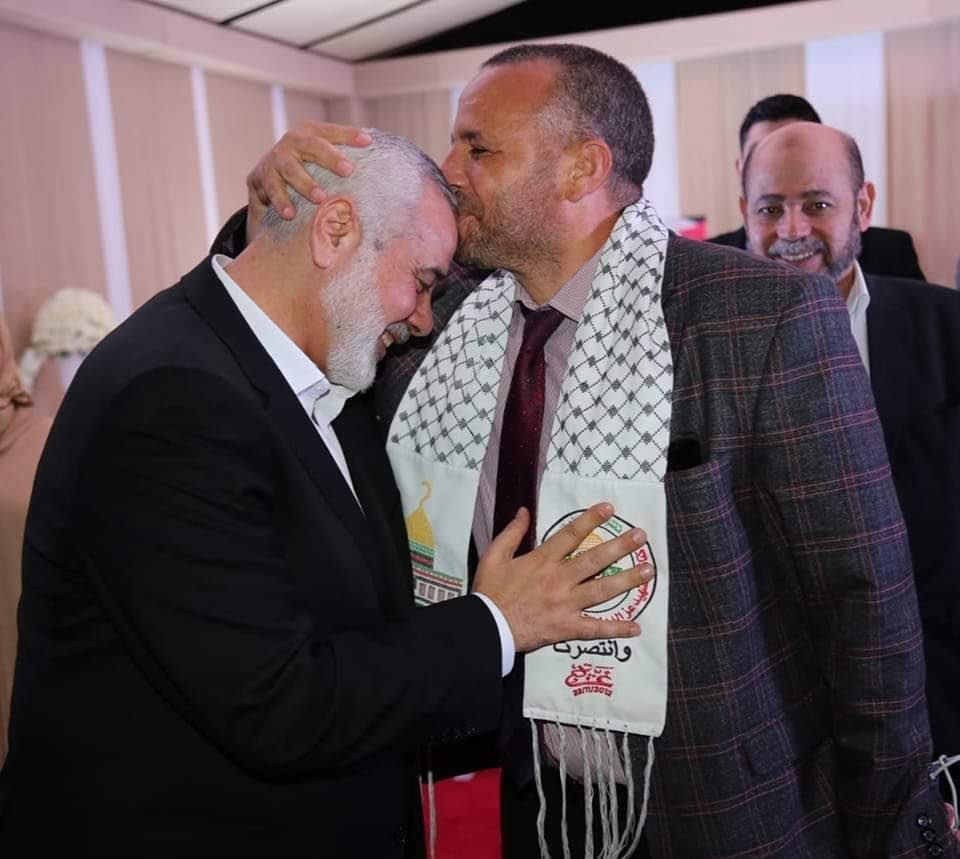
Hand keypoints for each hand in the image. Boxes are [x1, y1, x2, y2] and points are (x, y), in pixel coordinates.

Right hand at [245, 121, 371, 241]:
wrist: (264, 182)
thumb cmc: (304, 171)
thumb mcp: (321, 161)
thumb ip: (343, 161)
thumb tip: (378, 163)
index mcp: (310, 133)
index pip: (332, 132)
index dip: (349, 135)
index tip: (368, 142)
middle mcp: (292, 142)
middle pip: (312, 146)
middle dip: (330, 157)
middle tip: (348, 170)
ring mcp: (275, 159)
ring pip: (291, 169)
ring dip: (306, 184)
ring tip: (320, 198)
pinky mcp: (261, 177)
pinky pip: (272, 190)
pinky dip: (281, 202)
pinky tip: (290, 214)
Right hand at [473, 503, 653, 652]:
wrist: (487, 627)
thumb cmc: (489, 592)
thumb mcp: (494, 556)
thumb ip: (511, 532)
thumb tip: (524, 510)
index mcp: (542, 560)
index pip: (571, 535)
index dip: (590, 520)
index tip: (609, 508)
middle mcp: (558, 579)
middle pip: (594, 560)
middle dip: (619, 546)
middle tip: (640, 536)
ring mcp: (565, 604)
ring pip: (602, 591)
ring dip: (627, 581)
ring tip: (648, 571)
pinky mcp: (566, 627)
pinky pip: (595, 628)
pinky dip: (616, 629)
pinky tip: (636, 627)